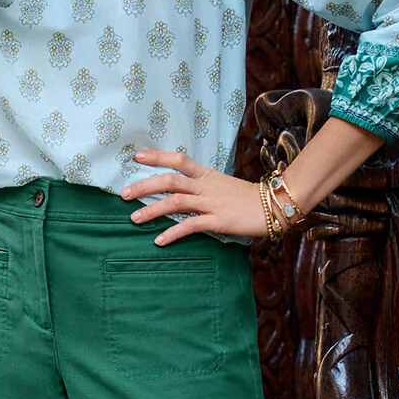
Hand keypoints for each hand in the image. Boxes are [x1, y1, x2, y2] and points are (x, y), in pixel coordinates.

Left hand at [121, 148, 267, 243]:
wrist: (275, 205)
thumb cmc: (247, 198)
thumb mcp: (222, 185)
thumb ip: (201, 186)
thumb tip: (181, 190)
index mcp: (206, 175)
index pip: (178, 160)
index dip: (157, 157)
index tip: (136, 157)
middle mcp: (206, 186)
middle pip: (169, 181)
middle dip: (144, 187)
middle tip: (123, 195)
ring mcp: (211, 203)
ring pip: (175, 202)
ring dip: (151, 211)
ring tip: (133, 219)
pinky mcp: (218, 221)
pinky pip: (190, 226)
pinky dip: (172, 233)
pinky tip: (159, 241)